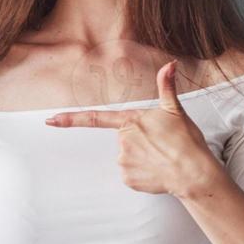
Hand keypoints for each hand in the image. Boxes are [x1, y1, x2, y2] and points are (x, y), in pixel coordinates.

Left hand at [44, 61, 222, 198]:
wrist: (193, 173)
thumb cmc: (186, 142)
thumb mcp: (175, 110)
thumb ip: (166, 87)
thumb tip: (169, 64)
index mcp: (131, 121)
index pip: (95, 117)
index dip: (70, 119)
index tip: (50, 120)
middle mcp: (123, 141)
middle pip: (123, 139)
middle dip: (139, 142)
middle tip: (160, 145)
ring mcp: (123, 161)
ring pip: (127, 157)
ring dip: (141, 158)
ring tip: (161, 158)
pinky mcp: (128, 179)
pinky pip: (130, 174)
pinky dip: (142, 173)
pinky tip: (157, 171)